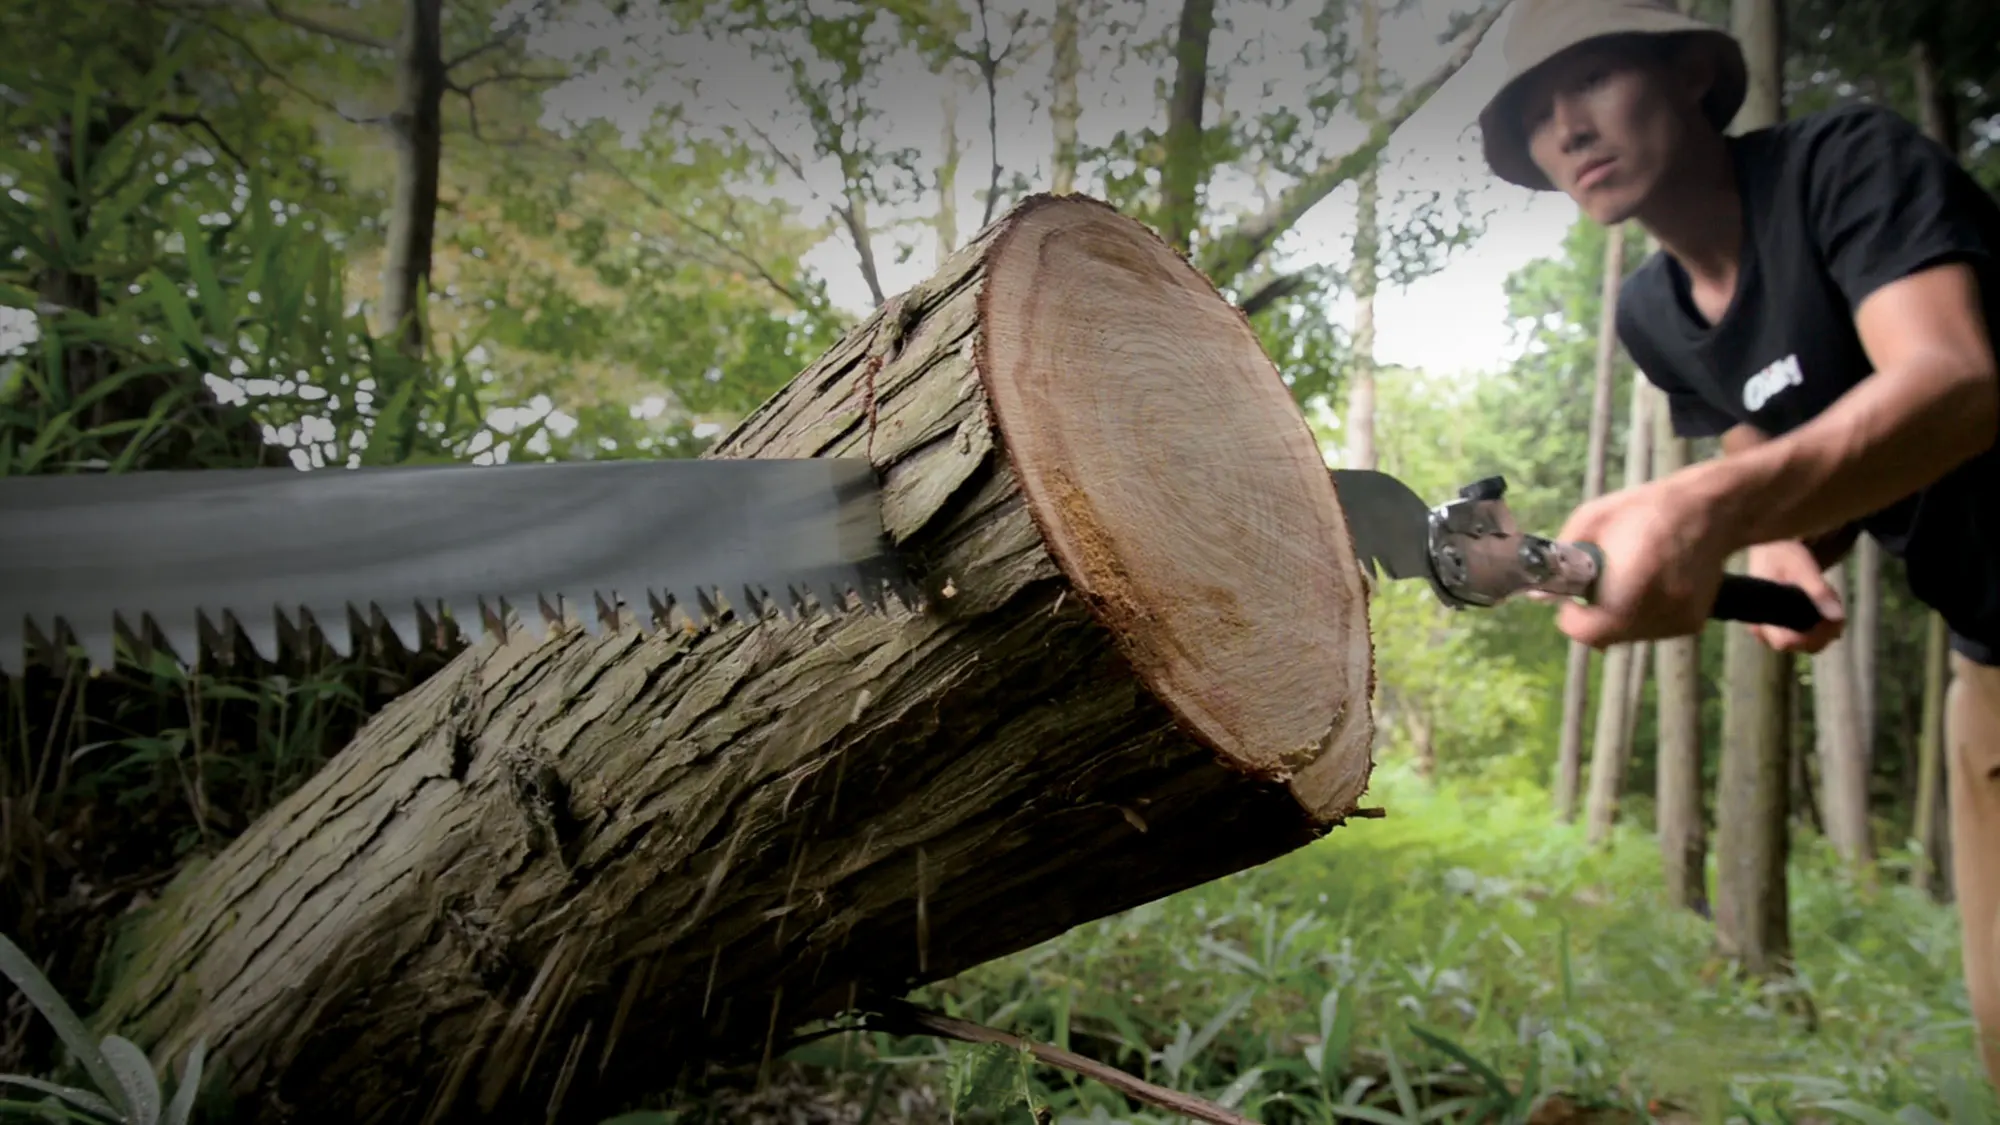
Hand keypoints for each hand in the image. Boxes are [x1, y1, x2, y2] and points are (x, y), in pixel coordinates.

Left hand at [1549, 477, 1732, 647]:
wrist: (1712, 510)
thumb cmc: (1647, 509)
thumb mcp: (1592, 518)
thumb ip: (1561, 557)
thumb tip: (1536, 594)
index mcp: (1634, 579)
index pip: (1590, 631)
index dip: (1573, 619)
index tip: (1571, 600)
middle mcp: (1660, 607)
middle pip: (1606, 637)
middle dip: (1592, 617)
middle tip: (1597, 586)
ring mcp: (1680, 620)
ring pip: (1627, 637)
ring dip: (1615, 618)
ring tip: (1626, 581)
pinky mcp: (1692, 624)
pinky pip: (1651, 632)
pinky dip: (1639, 618)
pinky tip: (1646, 589)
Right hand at [1743, 539, 1846, 652]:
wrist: (1770, 548)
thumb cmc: (1781, 555)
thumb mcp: (1802, 568)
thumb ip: (1819, 591)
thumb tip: (1838, 616)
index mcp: (1761, 618)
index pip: (1787, 642)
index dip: (1813, 636)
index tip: (1831, 618)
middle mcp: (1762, 630)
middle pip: (1803, 646)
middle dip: (1826, 629)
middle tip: (1835, 603)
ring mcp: (1771, 631)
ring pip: (1808, 642)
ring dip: (1825, 626)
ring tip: (1828, 599)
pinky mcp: (1779, 627)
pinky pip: (1806, 635)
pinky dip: (1820, 624)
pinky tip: (1822, 605)